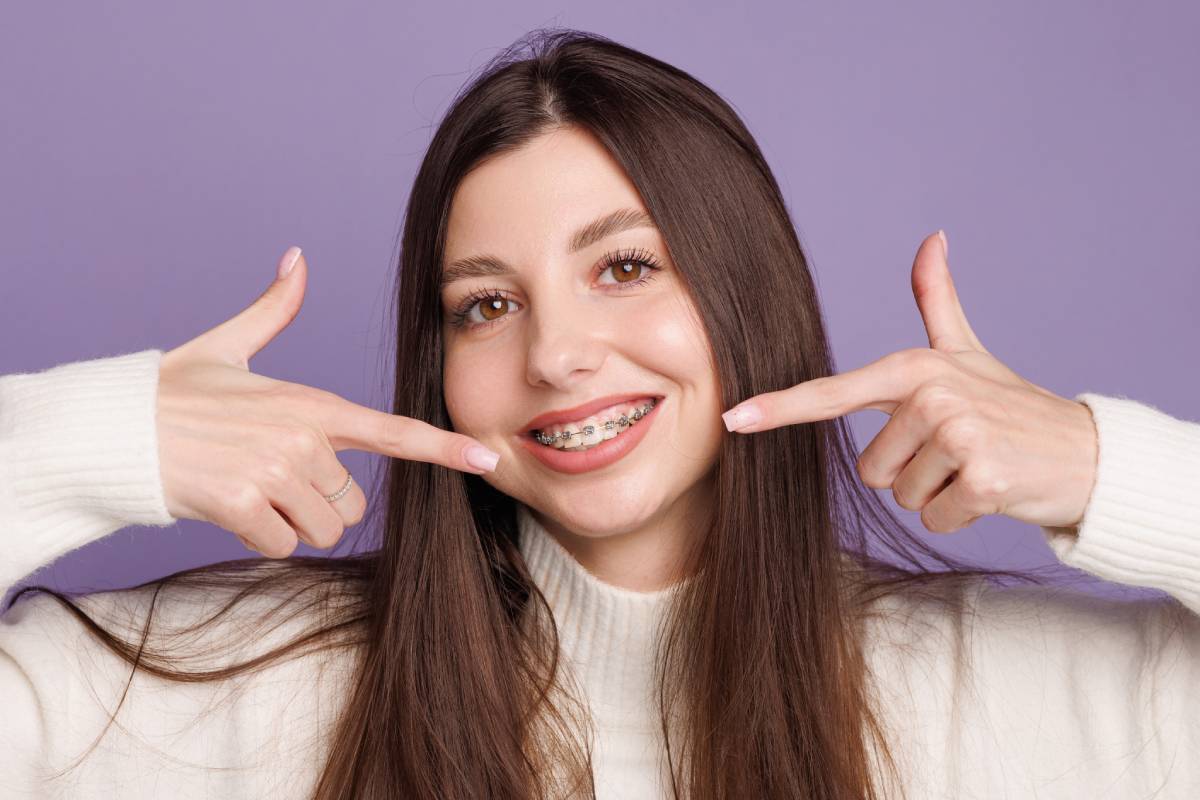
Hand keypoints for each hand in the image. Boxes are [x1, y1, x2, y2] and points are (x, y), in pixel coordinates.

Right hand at [157, 246, 500, 557]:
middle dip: (316, 504)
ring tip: (248, 491)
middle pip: (352, 504)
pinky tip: (228, 508)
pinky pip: (280, 546)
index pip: (392, 430)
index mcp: (310, 403)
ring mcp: (274, 469)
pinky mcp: (242, 503)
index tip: (487, 458)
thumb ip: (271, 309)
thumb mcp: (226, 347)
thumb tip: (296, 256)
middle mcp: (302, 435)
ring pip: (321, 529)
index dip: (444, 447)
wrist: (109, 429)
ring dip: (289, 524)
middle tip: (268, 478)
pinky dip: (257, 538)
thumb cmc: (170, 394)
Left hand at [720, 231, 1098, 533]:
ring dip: (936, 493)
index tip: (734, 419)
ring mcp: (958, 435)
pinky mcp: (983, 479)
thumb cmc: (1011, 405)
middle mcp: (931, 395)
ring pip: (902, 497)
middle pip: (871, 469)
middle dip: (910, 472)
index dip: (779, 408)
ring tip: (973, 466)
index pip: (833, 395)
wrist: (1084, 452)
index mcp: (914, 368)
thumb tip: (932, 236)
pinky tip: (991, 489)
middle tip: (955, 452)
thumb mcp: (968, 353)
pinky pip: (935, 518)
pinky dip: (960, 515)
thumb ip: (937, 300)